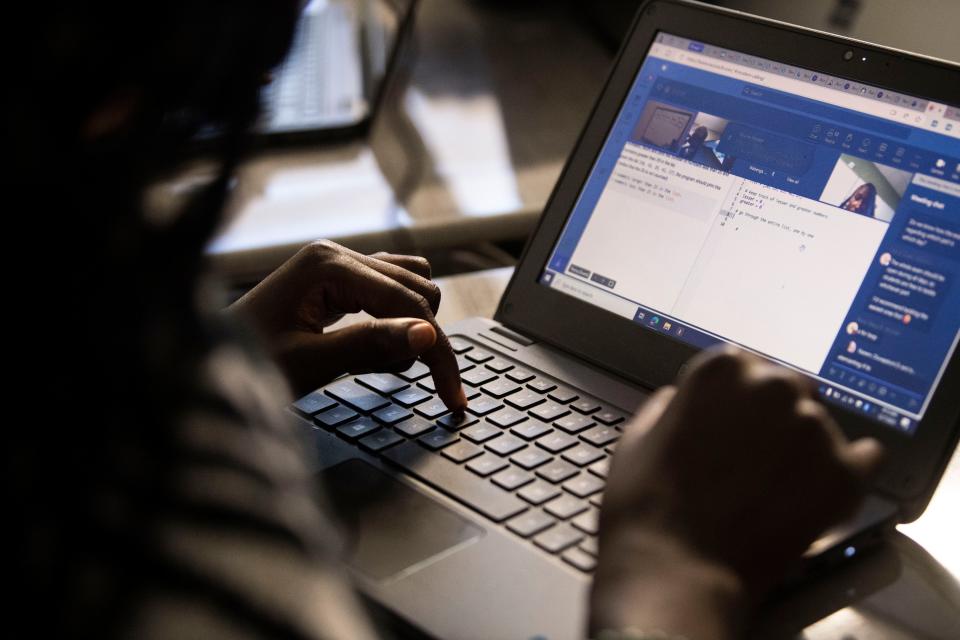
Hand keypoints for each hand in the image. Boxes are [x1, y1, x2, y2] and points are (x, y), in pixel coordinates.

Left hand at [229, 240, 465, 410]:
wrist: (203, 362)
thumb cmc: (243, 364)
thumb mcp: (310, 363)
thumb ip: (370, 346)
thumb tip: (427, 336)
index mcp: (327, 265)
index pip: (407, 303)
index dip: (437, 351)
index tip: (453, 395)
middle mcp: (336, 254)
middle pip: (417, 289)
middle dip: (422, 338)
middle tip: (409, 383)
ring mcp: (337, 262)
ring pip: (411, 284)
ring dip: (411, 325)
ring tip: (384, 363)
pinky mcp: (337, 278)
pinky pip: (390, 290)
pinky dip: (397, 319)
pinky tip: (379, 348)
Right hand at [590, 347, 882, 638]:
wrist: (677, 570)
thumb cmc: (647, 504)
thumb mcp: (638, 435)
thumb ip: (672, 404)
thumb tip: (688, 401)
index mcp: (721, 369)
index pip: (743, 363)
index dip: (733, 396)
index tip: (728, 421)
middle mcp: (773, 387)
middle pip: (786, 386)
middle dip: (771, 414)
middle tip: (750, 456)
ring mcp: (814, 430)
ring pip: (819, 423)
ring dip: (801, 444)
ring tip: (773, 485)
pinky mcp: (843, 474)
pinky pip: (867, 456)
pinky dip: (846, 469)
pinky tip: (819, 487)